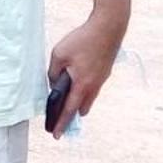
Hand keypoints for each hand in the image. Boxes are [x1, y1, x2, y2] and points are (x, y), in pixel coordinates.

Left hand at [45, 14, 125, 134]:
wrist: (108, 28)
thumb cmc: (82, 40)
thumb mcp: (59, 54)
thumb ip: (53, 72)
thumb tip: (54, 83)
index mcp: (82, 84)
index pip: (69, 109)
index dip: (61, 123)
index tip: (56, 135)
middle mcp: (94, 86)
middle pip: (81, 107)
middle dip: (70, 116)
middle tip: (61, 123)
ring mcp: (101, 79)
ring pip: (88, 98)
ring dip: (78, 104)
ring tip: (68, 108)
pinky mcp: (104, 72)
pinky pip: (93, 89)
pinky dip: (85, 93)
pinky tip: (78, 90)